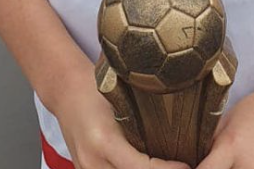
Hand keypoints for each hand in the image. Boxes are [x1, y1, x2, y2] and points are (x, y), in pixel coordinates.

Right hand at [49, 67, 190, 168]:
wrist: (66, 93)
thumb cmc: (96, 91)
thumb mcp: (123, 102)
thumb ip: (147, 119)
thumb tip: (184, 130)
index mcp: (104, 141)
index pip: (142, 168)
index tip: (187, 165)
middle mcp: (93, 162)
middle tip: (181, 166)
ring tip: (168, 165)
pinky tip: (149, 166)